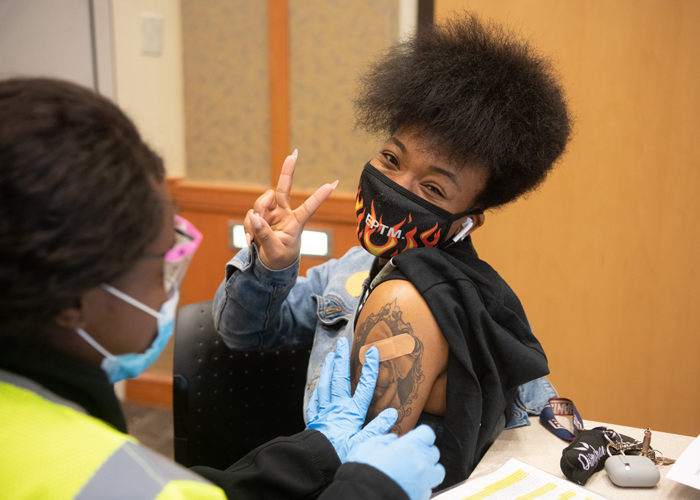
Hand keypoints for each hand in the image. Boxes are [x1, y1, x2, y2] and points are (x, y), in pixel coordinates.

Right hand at [245, 150, 337, 269]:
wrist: (269, 265)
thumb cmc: (280, 258)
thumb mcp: (275, 251)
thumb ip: (265, 235)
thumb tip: (254, 216)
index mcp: (296, 222)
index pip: (309, 207)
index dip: (319, 196)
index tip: (333, 184)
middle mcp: (284, 213)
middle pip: (283, 189)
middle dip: (288, 171)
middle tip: (293, 155)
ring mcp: (271, 214)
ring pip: (261, 202)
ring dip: (256, 214)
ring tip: (254, 235)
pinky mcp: (259, 217)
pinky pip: (251, 215)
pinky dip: (249, 225)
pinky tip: (250, 239)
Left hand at [306, 337, 397, 461]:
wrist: (316, 461)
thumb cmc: (340, 454)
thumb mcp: (363, 444)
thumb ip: (377, 428)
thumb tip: (392, 413)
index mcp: (352, 412)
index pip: (364, 386)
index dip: (370, 368)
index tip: (372, 351)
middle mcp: (338, 407)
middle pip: (340, 378)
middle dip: (342, 358)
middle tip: (342, 342)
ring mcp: (324, 411)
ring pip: (326, 384)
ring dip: (328, 368)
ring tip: (330, 355)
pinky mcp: (315, 418)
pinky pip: (315, 399)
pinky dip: (318, 388)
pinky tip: (318, 384)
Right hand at [344, 425, 445, 499]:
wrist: (366, 497)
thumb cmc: (366, 470)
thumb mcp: (368, 446)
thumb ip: (383, 440)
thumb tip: (392, 439)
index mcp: (411, 446)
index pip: (427, 433)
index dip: (420, 435)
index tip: (412, 438)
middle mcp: (422, 462)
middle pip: (433, 452)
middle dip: (424, 452)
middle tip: (410, 455)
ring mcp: (425, 481)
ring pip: (437, 471)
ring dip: (429, 469)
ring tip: (415, 471)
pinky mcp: (422, 496)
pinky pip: (428, 488)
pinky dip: (422, 485)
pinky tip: (410, 485)